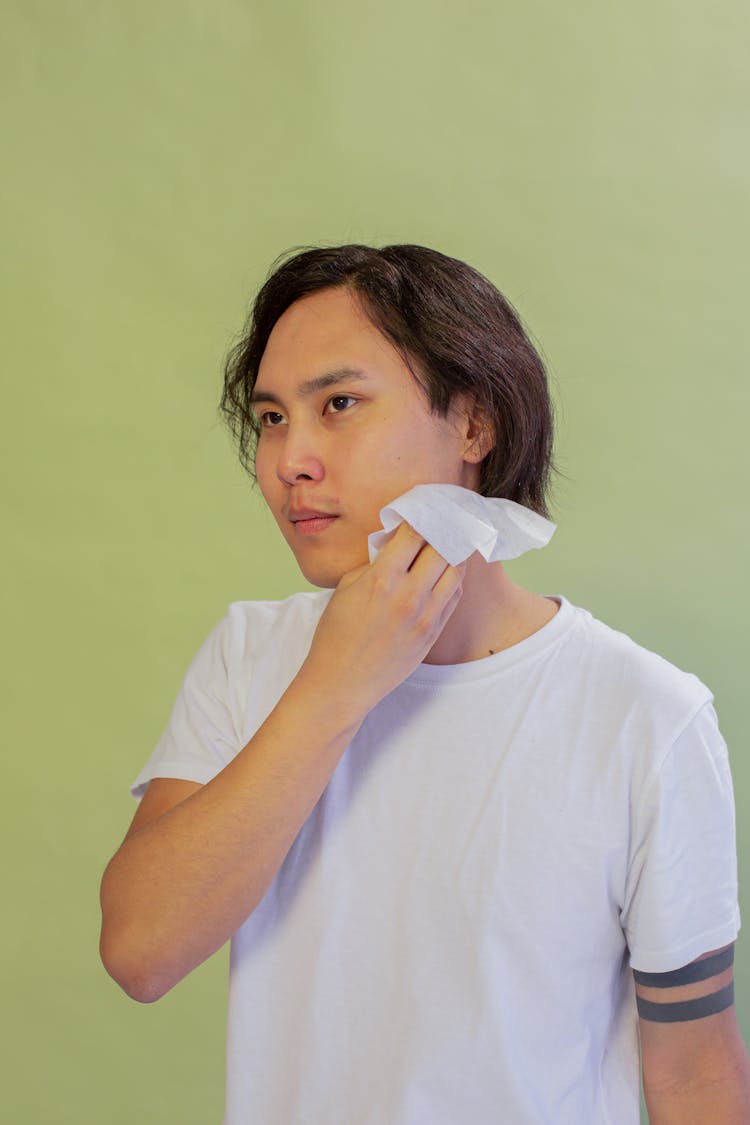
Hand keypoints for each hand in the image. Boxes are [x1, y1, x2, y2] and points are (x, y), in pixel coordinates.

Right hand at [299, 522, 465, 718]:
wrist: (342, 682)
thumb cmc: (336, 634)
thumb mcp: (347, 587)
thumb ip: (375, 562)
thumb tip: (397, 543)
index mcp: (383, 579)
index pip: (414, 533)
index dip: (420, 515)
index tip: (423, 506)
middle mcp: (409, 595)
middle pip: (441, 547)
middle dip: (441, 529)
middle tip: (442, 518)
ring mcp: (426, 616)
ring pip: (455, 570)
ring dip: (452, 552)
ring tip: (447, 542)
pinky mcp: (434, 633)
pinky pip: (454, 596)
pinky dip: (452, 578)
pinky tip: (445, 570)